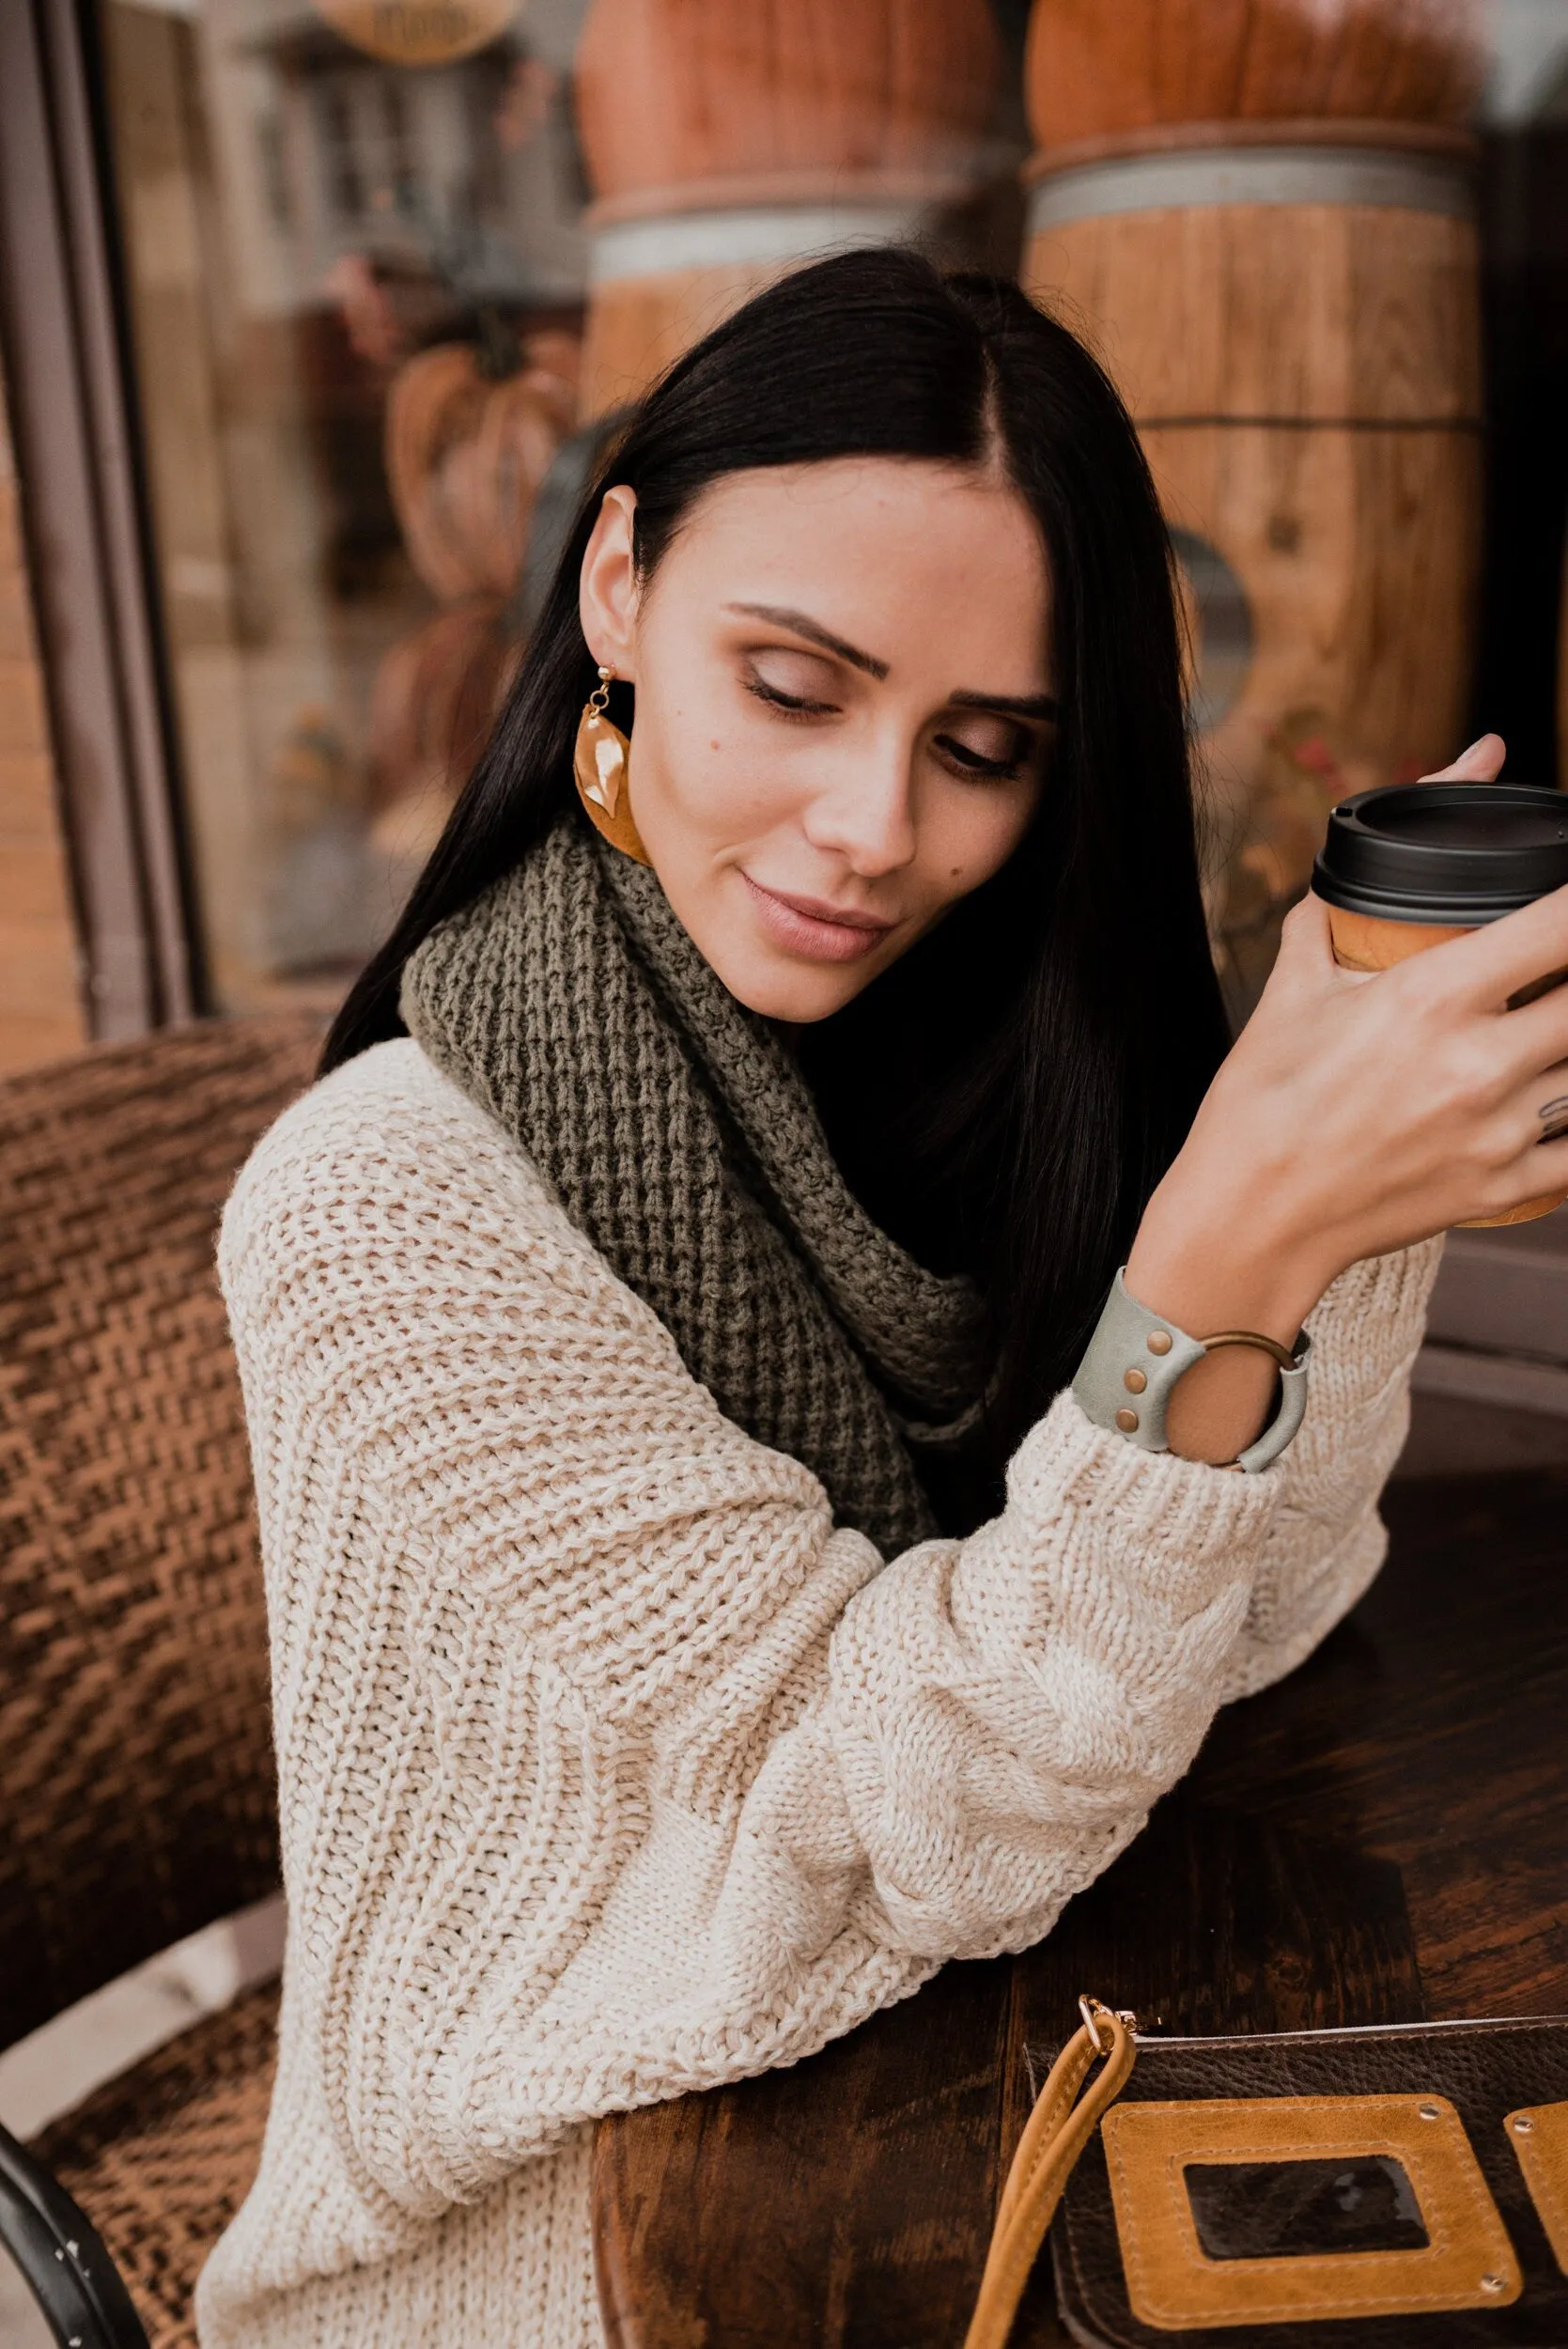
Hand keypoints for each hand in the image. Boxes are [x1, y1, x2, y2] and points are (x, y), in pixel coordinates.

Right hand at [1126, 735, 1567, 1460]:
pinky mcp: (1502, 1188)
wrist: (1248, 1215)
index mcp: (1432, 997)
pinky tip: (1552, 1090)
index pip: (1561, 924)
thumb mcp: (1295, 988)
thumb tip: (1404, 814)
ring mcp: (1498, 1130)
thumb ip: (1344, 900)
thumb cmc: (1264, 1097)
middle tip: (1554, 967)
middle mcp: (1479, 1062)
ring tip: (1545, 1025)